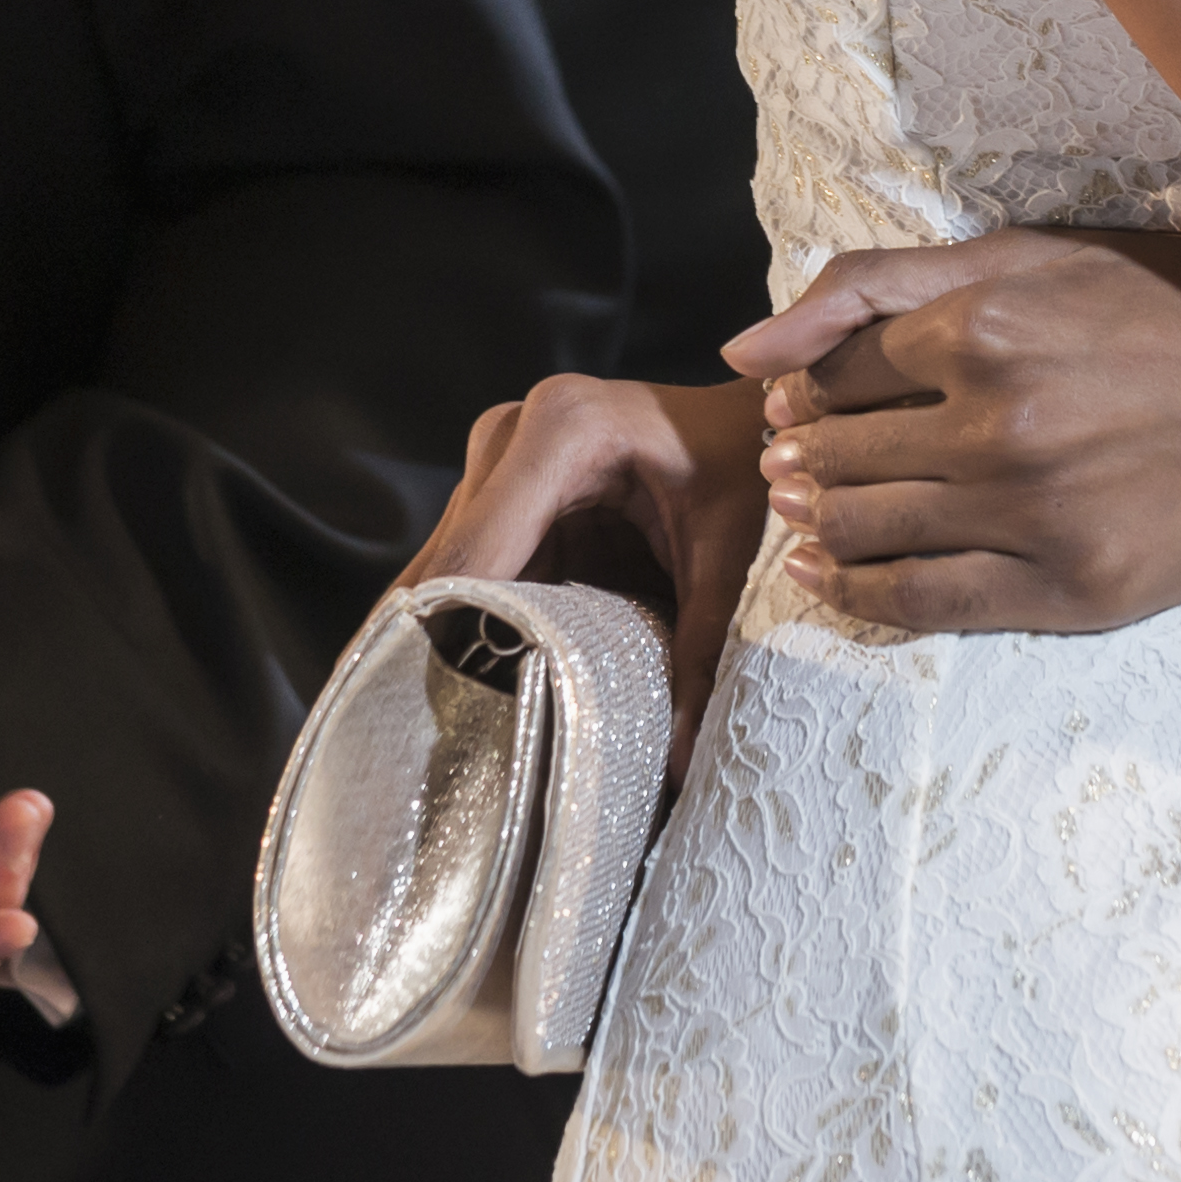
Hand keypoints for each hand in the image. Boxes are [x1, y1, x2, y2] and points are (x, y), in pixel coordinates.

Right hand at [411, 371, 776, 755]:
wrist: (751, 419)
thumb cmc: (746, 468)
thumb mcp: (730, 555)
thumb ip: (699, 652)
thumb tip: (675, 762)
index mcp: (564, 432)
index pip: (478, 551)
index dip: (448, 630)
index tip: (429, 710)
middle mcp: (514, 433)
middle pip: (449, 564)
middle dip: (440, 647)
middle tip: (430, 738)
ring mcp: (501, 458)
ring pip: (450, 569)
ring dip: (450, 638)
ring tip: (444, 723)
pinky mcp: (504, 486)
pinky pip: (474, 563)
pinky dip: (475, 617)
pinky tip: (471, 679)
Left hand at [730, 228, 1180, 635]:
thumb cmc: (1178, 306)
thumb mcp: (1037, 252)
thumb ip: (879, 283)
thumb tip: (747, 350)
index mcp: (988, 323)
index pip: (837, 371)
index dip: (809, 390)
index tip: (805, 403)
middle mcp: (1002, 421)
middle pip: (840, 456)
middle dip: (803, 459)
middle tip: (793, 462)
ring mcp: (1037, 514)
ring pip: (868, 531)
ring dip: (816, 524)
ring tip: (805, 515)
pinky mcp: (1073, 590)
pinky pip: (925, 604)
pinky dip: (857, 595)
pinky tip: (826, 580)